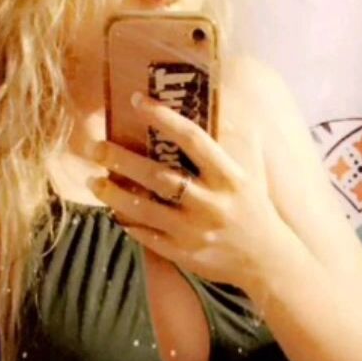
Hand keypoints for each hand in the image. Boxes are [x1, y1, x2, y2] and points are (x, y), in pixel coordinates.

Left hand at [88, 93, 288, 296]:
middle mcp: (211, 203)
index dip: (163, 117)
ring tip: (93, 180)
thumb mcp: (249, 173)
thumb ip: (227, 144)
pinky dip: (128, 223)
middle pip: (158, 175)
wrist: (267, 260)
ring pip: (145, 208)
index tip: (137, 100)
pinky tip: (113, 211)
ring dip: (114, 193)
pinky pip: (148, 235)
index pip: (192, 139)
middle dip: (122, 159)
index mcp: (229, 177)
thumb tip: (211, 104)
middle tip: (95, 146)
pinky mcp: (185, 253)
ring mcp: (195, 231)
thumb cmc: (254, 208)